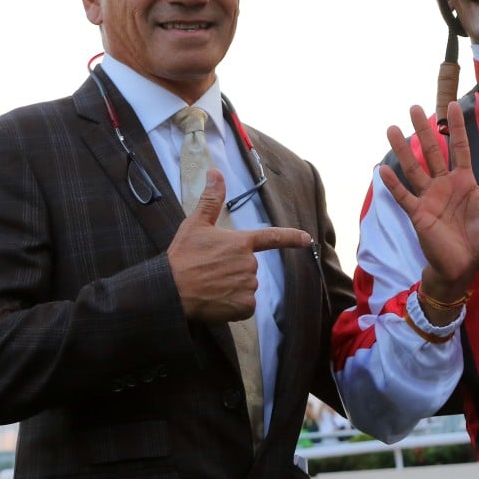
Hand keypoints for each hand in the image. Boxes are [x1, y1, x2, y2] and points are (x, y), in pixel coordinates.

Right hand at [168, 169, 310, 321]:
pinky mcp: (244, 306)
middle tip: (209, 271)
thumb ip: (211, 199)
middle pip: (248, 266)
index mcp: (241, 242)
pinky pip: (244, 305)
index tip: (307, 239)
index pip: (272, 237)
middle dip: (233, 269)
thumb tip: (216, 172)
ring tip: (209, 286)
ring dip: (232, 288)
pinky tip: (216, 301)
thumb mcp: (195, 224)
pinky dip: (233, 305)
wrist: (171, 289)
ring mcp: (248, 285)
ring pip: (246, 286)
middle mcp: (250, 263)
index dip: (291, 238)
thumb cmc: (183, 256)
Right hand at [379, 102, 478, 309]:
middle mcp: (444, 184)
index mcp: (463, 180)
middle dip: (423, 129)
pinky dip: (393, 183)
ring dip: (403, 149)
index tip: (453, 105)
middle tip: (414, 107)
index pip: (459, 147)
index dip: (457, 127)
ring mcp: (429, 198)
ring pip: (414, 168)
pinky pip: (404, 196)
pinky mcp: (419, 214)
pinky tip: (382, 169)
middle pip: (432, 151)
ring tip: (391, 128)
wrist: (464, 266)